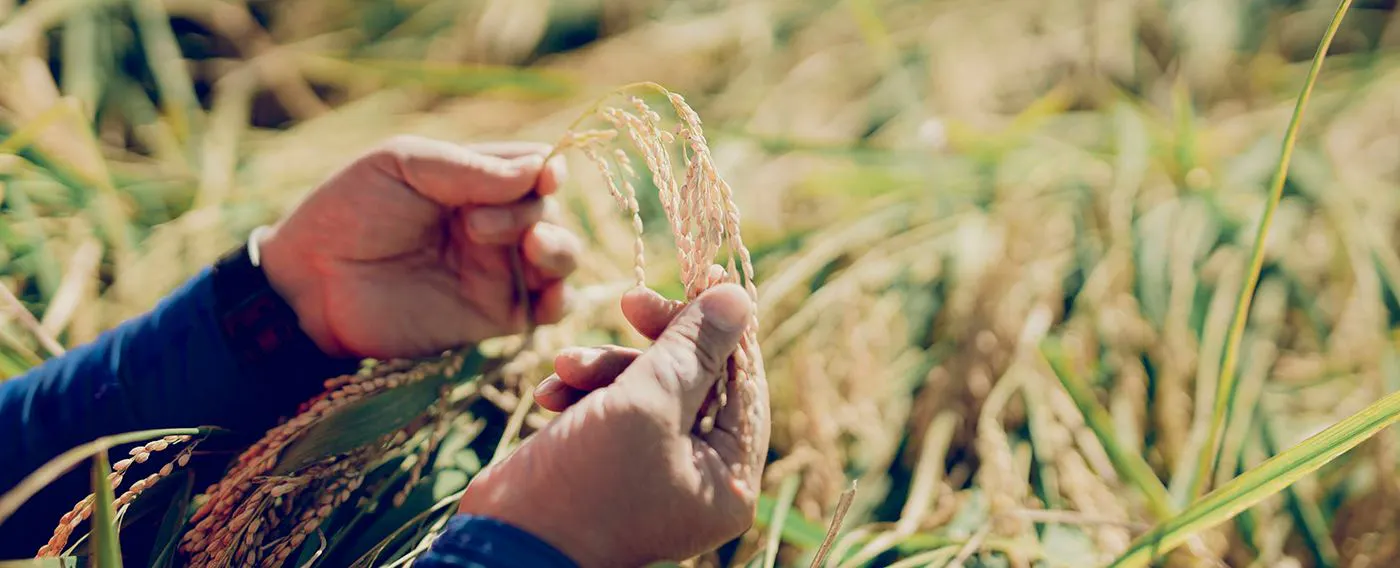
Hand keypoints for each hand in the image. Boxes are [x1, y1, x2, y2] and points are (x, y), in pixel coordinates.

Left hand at [256, 136, 580, 358]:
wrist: (308, 284)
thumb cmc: (347, 211)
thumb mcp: (402, 165)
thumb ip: (469, 167)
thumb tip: (539, 172)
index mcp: (473, 180)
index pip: (534, 167)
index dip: (547, 170)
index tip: (544, 176)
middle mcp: (492, 223)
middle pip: (551, 210)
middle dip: (532, 212)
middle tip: (475, 225)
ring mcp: (495, 270)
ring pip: (562, 255)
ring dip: (559, 248)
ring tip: (529, 248)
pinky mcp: (493, 317)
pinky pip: (549, 309)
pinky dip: (561, 299)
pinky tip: (547, 294)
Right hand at [457, 276, 769, 567]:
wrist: (506, 544)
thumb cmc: (586, 483)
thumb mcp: (646, 402)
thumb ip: (693, 346)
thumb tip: (738, 296)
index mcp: (730, 477)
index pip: (743, 383)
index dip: (719, 327)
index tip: (699, 278)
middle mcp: (700, 478)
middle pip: (695, 381)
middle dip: (651, 344)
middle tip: (630, 299)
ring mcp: (654, 472)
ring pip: (647, 389)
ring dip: (605, 367)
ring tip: (567, 365)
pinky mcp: (611, 466)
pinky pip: (612, 410)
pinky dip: (584, 393)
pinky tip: (550, 394)